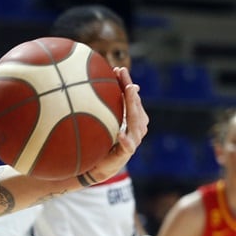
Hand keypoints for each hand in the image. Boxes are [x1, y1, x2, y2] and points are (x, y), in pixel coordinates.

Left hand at [82, 67, 148, 183]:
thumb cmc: (101, 141)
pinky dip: (126, 139)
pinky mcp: (126, 153)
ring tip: (129, 94)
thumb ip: (107, 106)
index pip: (131, 97)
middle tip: (125, 79)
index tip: (119, 69)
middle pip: (136, 106)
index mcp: (133, 117)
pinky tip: (120, 134)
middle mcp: (137, 127)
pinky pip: (128, 145)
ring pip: (137, 122)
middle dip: (130, 91)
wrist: (97, 166)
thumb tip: (104, 86)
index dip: (126, 83)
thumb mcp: (104, 121)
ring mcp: (134, 140)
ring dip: (133, 108)